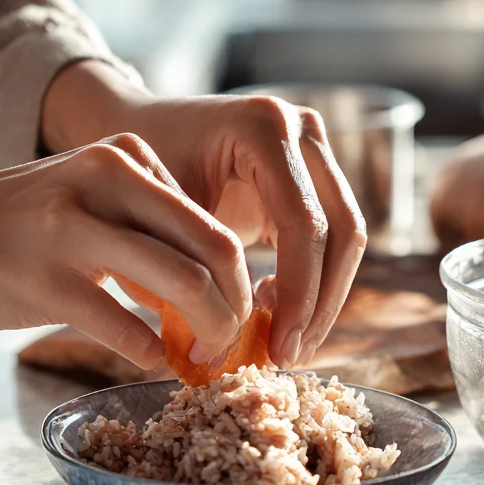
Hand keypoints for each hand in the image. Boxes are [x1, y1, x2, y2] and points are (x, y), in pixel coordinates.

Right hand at [0, 136, 251, 368]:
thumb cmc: (10, 229)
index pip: (215, 223)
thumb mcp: (86, 201)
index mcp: (125, 156)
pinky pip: (127, 327)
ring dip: (207, 337)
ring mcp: (73, 228)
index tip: (236, 319)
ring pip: (183, 286)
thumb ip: (146, 228)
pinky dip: (151, 354)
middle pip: (215, 251)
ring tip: (201, 361)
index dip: (240, 283)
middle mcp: (106, 179)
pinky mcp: (44, 280)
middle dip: (236, 312)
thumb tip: (212, 290)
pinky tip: (149, 362)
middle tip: (230, 349)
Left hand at [41, 63, 366, 367]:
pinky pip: (332, 237)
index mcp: (264, 128)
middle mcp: (301, 129)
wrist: (136, 130)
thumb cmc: (136, 172)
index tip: (279, 346)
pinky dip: (313, 282)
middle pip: (342, 230)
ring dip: (323, 299)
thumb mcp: (159, 215)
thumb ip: (197, 263)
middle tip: (290, 356)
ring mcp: (314, 148)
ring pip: (347, 237)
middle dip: (320, 304)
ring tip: (285, 342)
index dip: (299, 293)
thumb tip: (224, 336)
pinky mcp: (314, 175)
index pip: (303, 224)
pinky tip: (277, 313)